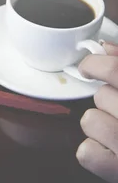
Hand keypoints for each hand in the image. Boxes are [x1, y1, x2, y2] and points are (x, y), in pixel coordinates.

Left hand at [77, 40, 117, 181]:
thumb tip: (105, 48)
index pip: (115, 70)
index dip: (95, 64)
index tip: (89, 67)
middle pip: (101, 96)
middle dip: (111, 102)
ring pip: (90, 120)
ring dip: (102, 125)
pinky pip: (86, 151)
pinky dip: (95, 151)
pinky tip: (114, 152)